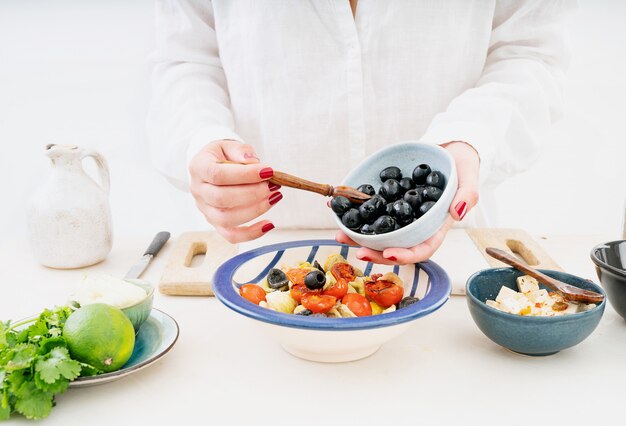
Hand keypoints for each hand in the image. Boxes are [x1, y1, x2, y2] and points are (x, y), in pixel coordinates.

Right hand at [189, 140, 280, 242]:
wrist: (212, 167)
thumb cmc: (222, 156)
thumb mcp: (229, 145)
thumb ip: (240, 151)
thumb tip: (253, 163)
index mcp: (199, 168)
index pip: (217, 174)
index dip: (244, 175)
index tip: (268, 171)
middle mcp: (198, 191)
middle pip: (221, 199)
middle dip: (252, 194)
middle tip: (273, 186)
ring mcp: (206, 210)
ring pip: (226, 219)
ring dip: (255, 210)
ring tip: (274, 197)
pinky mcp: (216, 223)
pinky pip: (231, 235)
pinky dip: (251, 233)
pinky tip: (269, 224)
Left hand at [336, 141, 479, 263]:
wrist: (449, 147)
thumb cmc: (462, 164)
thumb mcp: (470, 176)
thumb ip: (467, 195)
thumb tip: (457, 213)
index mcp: (435, 226)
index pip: (421, 249)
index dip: (405, 255)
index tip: (389, 254)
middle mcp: (414, 224)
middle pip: (394, 245)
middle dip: (375, 252)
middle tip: (357, 250)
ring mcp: (400, 213)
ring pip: (378, 231)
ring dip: (358, 235)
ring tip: (340, 233)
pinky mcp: (388, 200)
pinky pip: (370, 209)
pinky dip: (353, 209)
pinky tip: (337, 206)